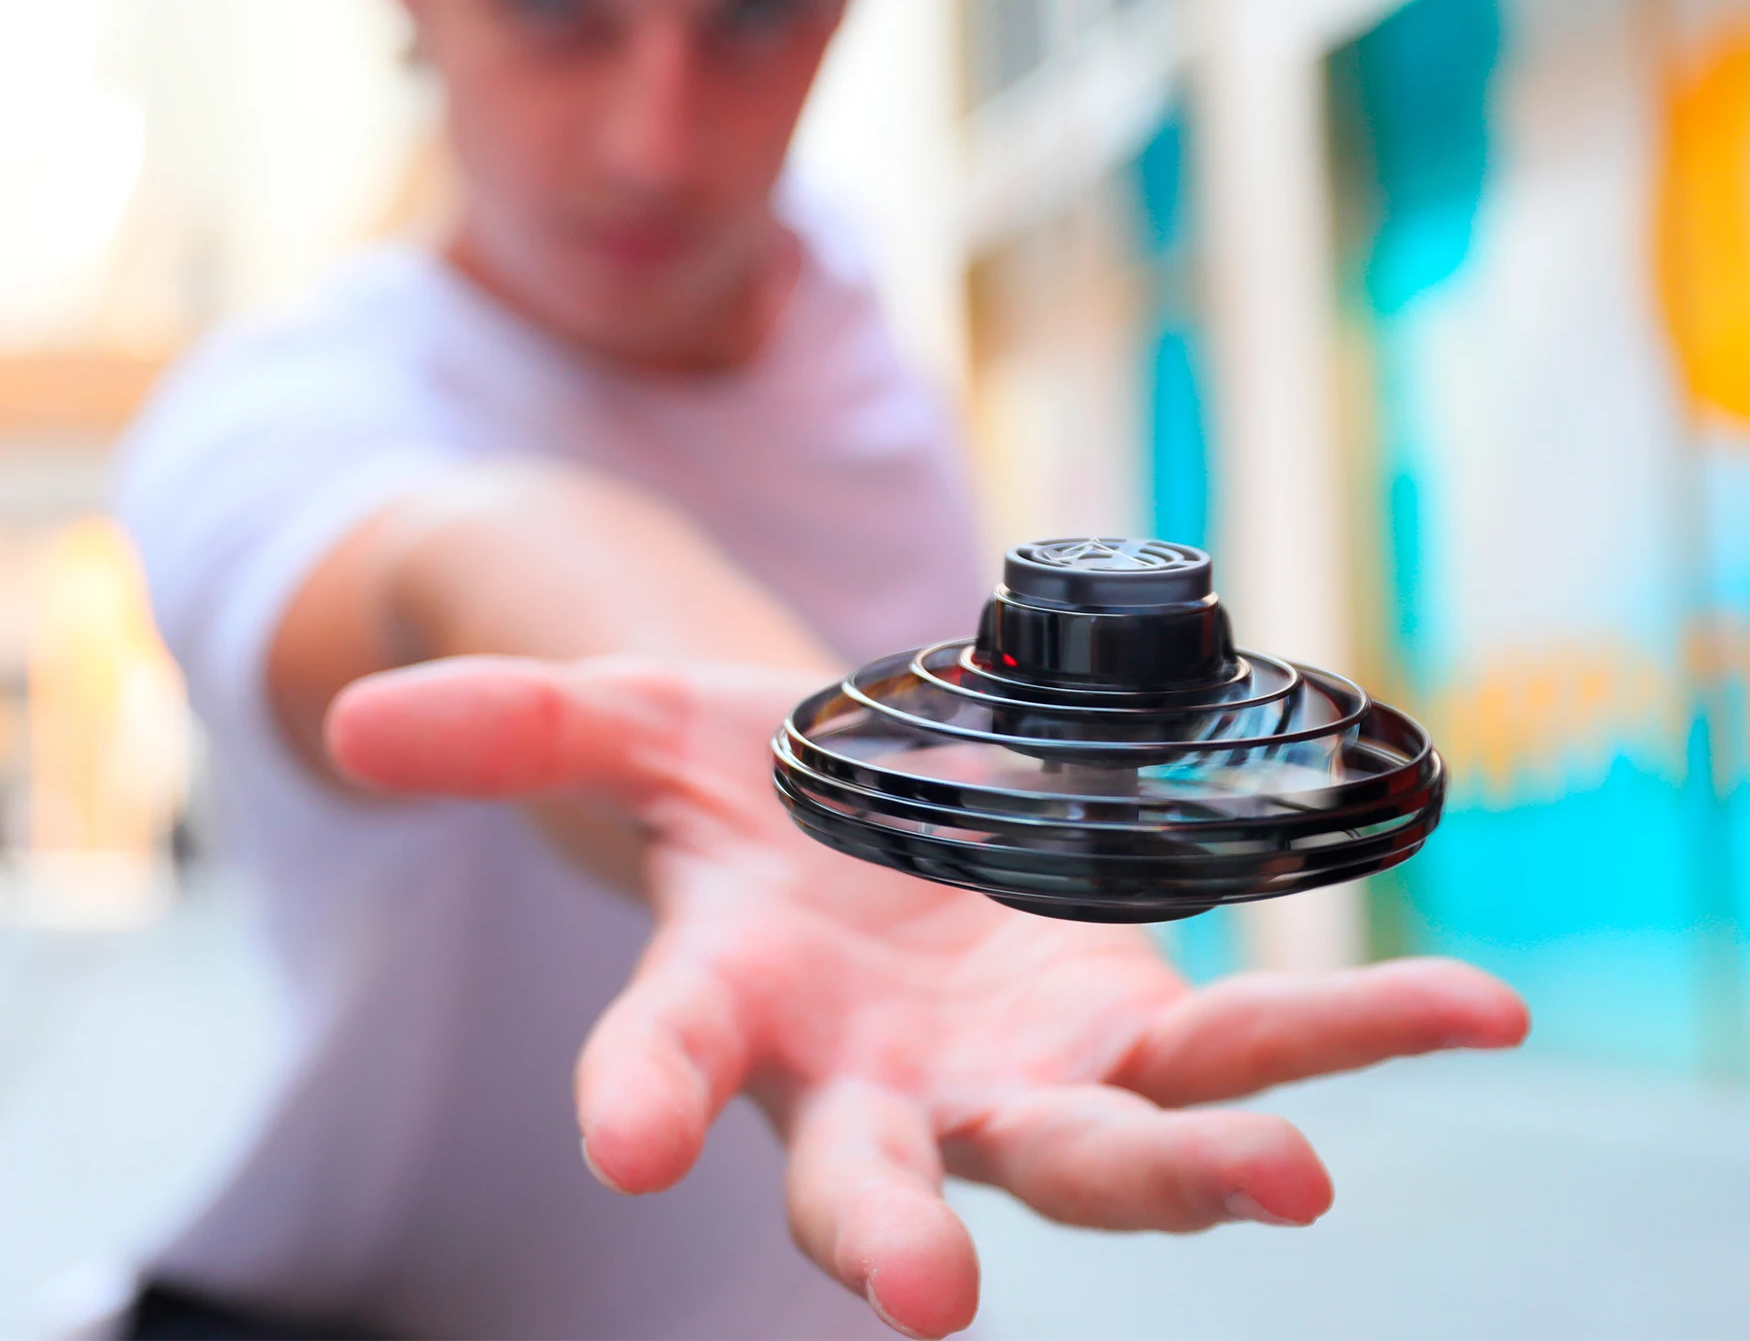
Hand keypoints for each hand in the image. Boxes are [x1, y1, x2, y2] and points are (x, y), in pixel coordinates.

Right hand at [328, 656, 1528, 1340]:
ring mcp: (1011, 1070)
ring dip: (1186, 1169)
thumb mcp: (631, 727)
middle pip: (887, 1180)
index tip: (620, 1140)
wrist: (861, 827)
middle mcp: (873, 1079)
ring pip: (1098, 1147)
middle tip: (932, 1301)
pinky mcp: (1124, 1026)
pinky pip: (1247, 1041)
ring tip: (1286, 1186)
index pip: (665, 1064)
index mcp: (739, 1008)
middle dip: (901, 1239)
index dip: (635, 1096)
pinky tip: (1469, 1010)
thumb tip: (346, 723)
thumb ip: (508, 728)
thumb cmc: (739, 794)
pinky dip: (1350, 1033)